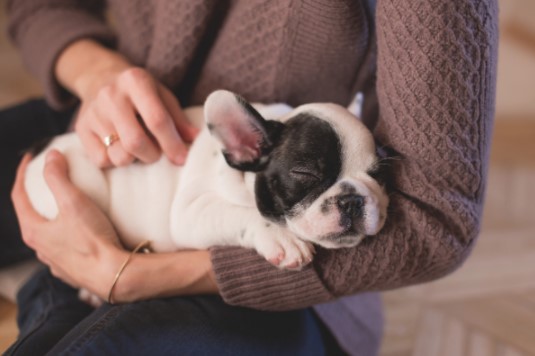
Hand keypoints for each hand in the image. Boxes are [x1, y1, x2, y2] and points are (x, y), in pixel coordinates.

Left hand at [12, 151, 217, 301]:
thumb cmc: (92, 239)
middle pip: (31, 216)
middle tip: (48, 180)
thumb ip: (59, 177)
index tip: (30, 158)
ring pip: (48, 234)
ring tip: (66, 205)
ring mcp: (55, 262)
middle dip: (37, 196)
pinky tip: (81, 231)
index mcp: (34, 231)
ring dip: (52, 217)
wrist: (114, 275)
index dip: (22, 174)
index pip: (18, 196)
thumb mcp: (74, 202)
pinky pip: (64, 247)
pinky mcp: (72, 270)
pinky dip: (67, 234)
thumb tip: (51, 156)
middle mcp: (40, 249)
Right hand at [57, 40, 198, 166]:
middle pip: (135, 142)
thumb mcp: (162, 95)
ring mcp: (93, 112)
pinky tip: (119, 147)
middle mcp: (111, 95)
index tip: (182, 158)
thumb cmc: (139, 92)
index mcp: (136, 81)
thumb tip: (197, 139)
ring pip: (119, 155)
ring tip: (137, 148)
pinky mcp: (81, 129)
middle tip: (157, 153)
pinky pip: (101, 160)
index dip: (172, 143)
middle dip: (152, 155)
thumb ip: (178, 119)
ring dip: (134, 159)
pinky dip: (114, 160)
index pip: (157, 120)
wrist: (98, 77)